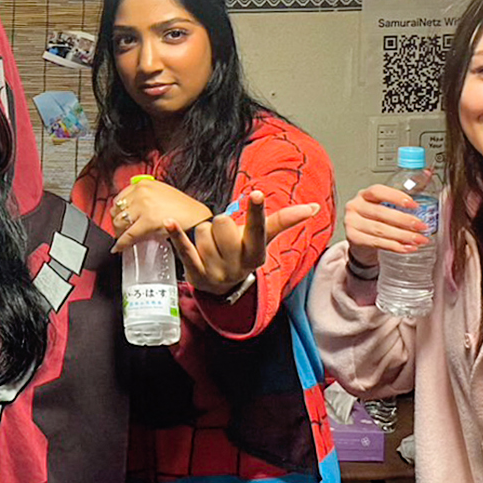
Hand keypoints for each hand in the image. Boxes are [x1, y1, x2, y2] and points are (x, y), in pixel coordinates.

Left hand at [110, 177, 212, 250]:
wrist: (196, 218)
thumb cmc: (182, 209)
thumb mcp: (160, 193)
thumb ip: (144, 197)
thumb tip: (129, 208)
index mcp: (144, 185)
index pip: (119, 199)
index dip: (118, 212)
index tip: (119, 219)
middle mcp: (142, 193)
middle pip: (116, 211)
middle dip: (117, 223)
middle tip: (121, 231)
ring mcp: (144, 207)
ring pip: (119, 223)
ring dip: (119, 233)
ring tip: (124, 239)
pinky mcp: (147, 222)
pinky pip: (127, 236)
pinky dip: (121, 244)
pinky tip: (119, 248)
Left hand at [161, 190, 320, 295]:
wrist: (222, 288)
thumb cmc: (242, 253)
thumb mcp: (262, 240)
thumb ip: (283, 221)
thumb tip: (312, 207)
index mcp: (256, 254)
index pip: (259, 229)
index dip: (257, 211)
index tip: (256, 194)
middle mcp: (238, 265)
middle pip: (223, 223)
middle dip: (220, 224)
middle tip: (224, 237)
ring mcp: (216, 271)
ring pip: (203, 231)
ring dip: (204, 234)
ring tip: (212, 246)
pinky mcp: (194, 273)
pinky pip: (184, 248)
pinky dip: (177, 235)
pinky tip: (169, 222)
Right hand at [343, 184, 430, 267]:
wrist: (359, 236)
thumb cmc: (375, 217)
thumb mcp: (385, 203)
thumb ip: (404, 192)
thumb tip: (427, 174)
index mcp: (364, 194)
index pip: (378, 191)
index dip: (396, 197)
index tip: (414, 205)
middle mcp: (355, 207)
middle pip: (381, 213)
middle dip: (405, 221)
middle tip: (422, 226)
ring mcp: (352, 223)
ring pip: (380, 230)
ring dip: (403, 236)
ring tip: (419, 239)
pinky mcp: (353, 238)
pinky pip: (377, 243)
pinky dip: (395, 247)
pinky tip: (407, 248)